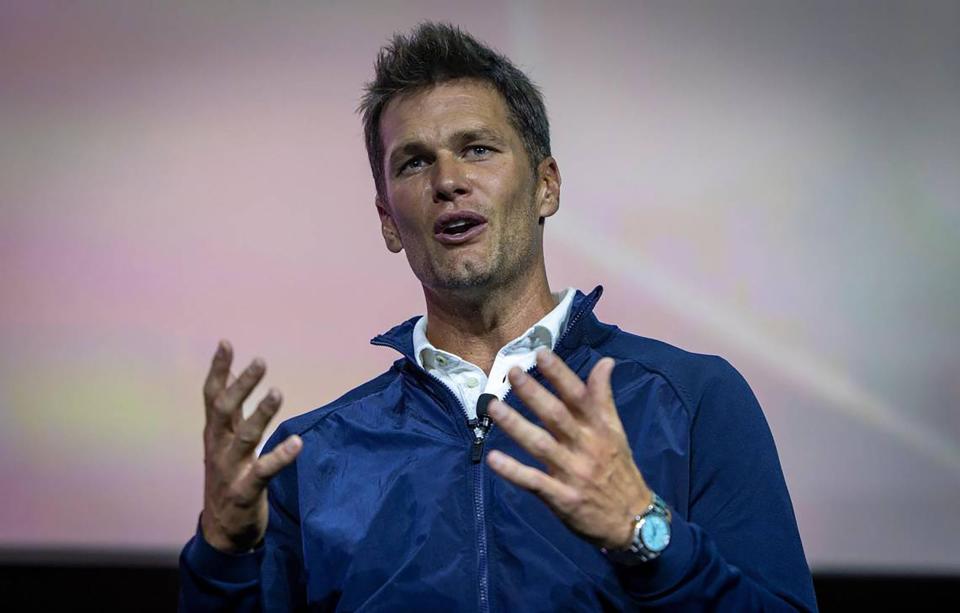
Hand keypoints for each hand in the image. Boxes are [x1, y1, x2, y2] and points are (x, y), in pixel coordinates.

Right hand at [199, 341, 302, 552]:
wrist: (222, 531)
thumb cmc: (227, 476)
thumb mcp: (222, 440)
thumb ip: (227, 408)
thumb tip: (226, 372)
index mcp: (214, 433)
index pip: (212, 396)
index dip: (218, 369)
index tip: (226, 342)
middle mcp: (219, 448)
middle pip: (225, 411)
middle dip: (241, 385)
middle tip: (260, 361)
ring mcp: (231, 470)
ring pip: (244, 437)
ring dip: (260, 414)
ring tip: (277, 392)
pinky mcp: (246, 491)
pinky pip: (264, 471)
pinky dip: (280, 456)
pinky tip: (297, 443)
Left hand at [486, 350, 651, 549]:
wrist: (633, 520)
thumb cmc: (619, 469)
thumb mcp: (616, 431)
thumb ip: (604, 397)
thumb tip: (605, 361)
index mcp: (600, 428)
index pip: (579, 395)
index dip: (560, 374)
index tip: (540, 353)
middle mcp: (587, 446)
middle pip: (557, 416)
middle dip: (533, 393)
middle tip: (512, 372)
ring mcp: (573, 473)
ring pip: (540, 445)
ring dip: (515, 425)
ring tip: (492, 406)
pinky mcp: (563, 498)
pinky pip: (534, 482)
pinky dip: (513, 470)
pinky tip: (493, 458)